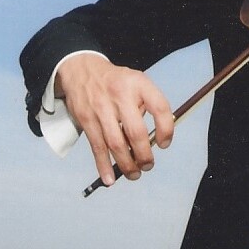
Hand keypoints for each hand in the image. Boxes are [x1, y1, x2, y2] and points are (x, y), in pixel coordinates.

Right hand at [56, 53, 173, 185]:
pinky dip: (104, 166)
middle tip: (148, 165)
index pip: (160, 108)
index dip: (166, 130)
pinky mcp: (86, 119)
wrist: (81, 69)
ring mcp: (101, 108)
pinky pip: (97, 147)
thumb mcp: (136, 81)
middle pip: (136, 132)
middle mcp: (120, 95)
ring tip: (134, 174)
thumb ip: (146, 105)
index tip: (164, 144)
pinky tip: (110, 178)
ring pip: (116, 144)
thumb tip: (154, 139)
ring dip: (127, 165)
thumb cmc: (115, 81)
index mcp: (138, 84)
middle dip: (144, 156)